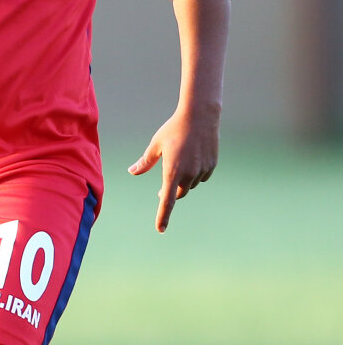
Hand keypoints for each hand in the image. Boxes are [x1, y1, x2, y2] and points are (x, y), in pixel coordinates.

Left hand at [128, 105, 219, 232]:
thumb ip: (145, 161)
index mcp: (172, 171)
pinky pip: (201, 177)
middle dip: (170, 193)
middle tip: (161, 190)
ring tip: (179, 163)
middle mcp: (188, 174)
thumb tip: (132, 171)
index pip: (166, 200)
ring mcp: (202, 171)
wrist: (200, 116)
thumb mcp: (156, 144)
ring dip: (183, 181)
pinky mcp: (212, 166)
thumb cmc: (174, 129)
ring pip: (190, 185)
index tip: (160, 229)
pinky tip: (193, 159)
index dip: (163, 216)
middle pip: (178, 194)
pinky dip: (195, 174)